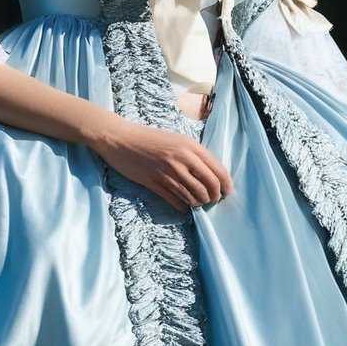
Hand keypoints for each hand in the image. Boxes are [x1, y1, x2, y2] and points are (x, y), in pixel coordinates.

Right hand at [91, 120, 233, 213]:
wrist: (120, 138)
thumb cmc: (148, 137)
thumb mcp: (176, 139)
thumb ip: (193, 154)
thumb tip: (210, 173)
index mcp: (190, 146)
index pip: (217, 170)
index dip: (226, 185)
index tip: (227, 192)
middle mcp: (181, 159)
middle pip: (209, 185)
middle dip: (215, 196)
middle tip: (213, 200)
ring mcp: (167, 172)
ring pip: (193, 196)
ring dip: (199, 203)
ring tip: (198, 203)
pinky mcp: (154, 182)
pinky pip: (175, 201)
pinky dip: (183, 207)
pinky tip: (184, 207)